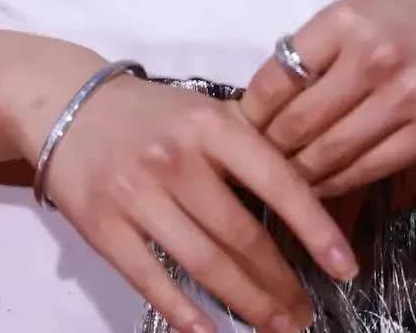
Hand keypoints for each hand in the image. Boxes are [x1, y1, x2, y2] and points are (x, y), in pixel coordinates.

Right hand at [1, 70, 358, 332]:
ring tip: (277, 326)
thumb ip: (250, 142)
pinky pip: (152, 280)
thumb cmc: (152, 114)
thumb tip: (313, 186)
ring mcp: (137, 194)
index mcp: (211, 125)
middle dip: (280, 283)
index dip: (314, 227)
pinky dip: (186, 313)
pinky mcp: (102, 226)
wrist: (69, 106)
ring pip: (203, 264)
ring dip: (246, 304)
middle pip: (240, 235)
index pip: (275, 180)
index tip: (346, 265)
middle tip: (305, 313)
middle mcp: (177, 158)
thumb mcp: (204, 110)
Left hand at [235, 0, 415, 197]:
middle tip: (250, 173)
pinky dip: (339, 184)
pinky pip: (369, 170)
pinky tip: (325, 187)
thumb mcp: (364, 12)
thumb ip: (320, 53)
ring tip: (282, 187)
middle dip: (266, 156)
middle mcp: (371, 57)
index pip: (273, 81)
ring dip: (298, 179)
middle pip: (295, 127)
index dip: (247, 117)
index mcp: (343, 20)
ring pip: (328, 157)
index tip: (236, 134)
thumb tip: (264, 105)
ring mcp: (405, 97)